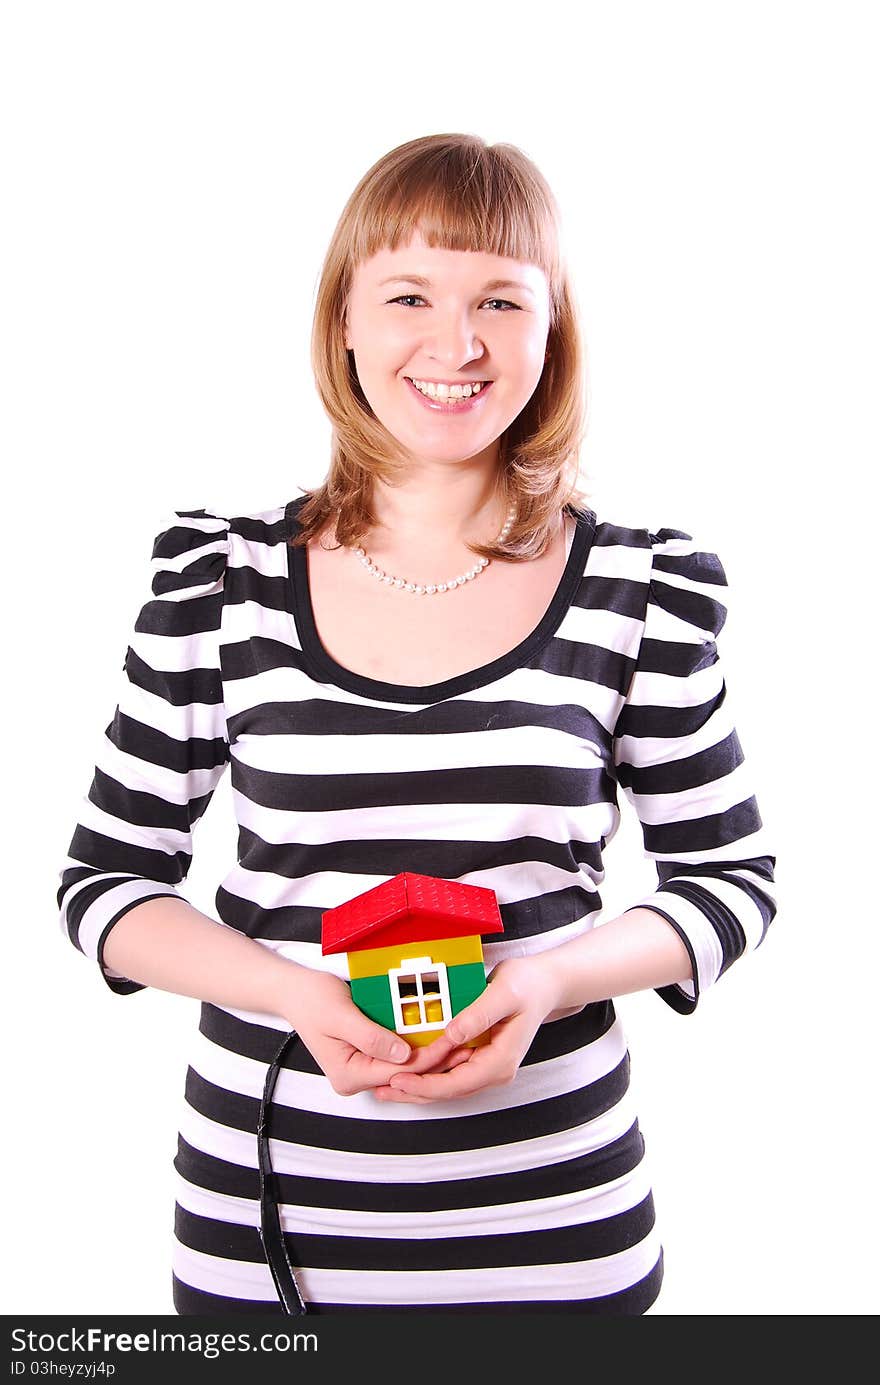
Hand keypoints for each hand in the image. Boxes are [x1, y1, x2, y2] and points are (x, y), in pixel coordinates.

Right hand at [279, 966, 472, 1095]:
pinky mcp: (367, 1057)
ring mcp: (361, 1069)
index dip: (427, 1058)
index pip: (397, 1071)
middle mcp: (355, 1078)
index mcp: (348, 1075)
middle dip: (434, 1060)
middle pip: (403, 1073)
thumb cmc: (312, 1000)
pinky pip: (396, 1056)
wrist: (294, 991)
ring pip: (403, 1067)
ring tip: (460, 1043)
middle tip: (465, 1045)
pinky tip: (439, 1037)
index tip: (451, 1043)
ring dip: (430, 1055)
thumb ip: (370, 1036)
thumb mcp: (341, 1015)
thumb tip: (402, 1055)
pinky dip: (417, 1047)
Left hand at [373, 951, 573, 1104]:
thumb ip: (478, 1015)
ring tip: (385, 1086)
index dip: (425, 1084)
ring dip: (417, 1087)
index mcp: (501, 1061)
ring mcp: (488, 1067)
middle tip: (381, 1089)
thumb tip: (451, 1034)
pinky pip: (450, 1072)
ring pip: (448, 1085)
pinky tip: (407, 1070)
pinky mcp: (481, 1058)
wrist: (544, 984)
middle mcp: (495, 1071)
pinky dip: (428, 1074)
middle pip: (449, 1091)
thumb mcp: (504, 993)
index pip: (457, 1083)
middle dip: (414, 1092)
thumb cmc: (527, 985)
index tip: (398, 1078)